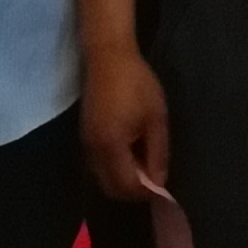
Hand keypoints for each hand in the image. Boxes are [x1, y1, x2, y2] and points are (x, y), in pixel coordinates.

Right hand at [83, 39, 170, 202]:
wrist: (107, 56)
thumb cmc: (136, 84)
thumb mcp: (155, 118)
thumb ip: (157, 153)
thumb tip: (159, 182)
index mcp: (111, 147)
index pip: (126, 186)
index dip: (145, 191)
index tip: (163, 187)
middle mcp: (93, 151)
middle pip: (111, 188)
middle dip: (133, 190)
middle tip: (153, 176)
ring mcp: (86, 143)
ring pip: (103, 177)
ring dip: (122, 179)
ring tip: (144, 161)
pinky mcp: (84, 135)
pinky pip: (98, 165)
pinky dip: (114, 168)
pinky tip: (130, 150)